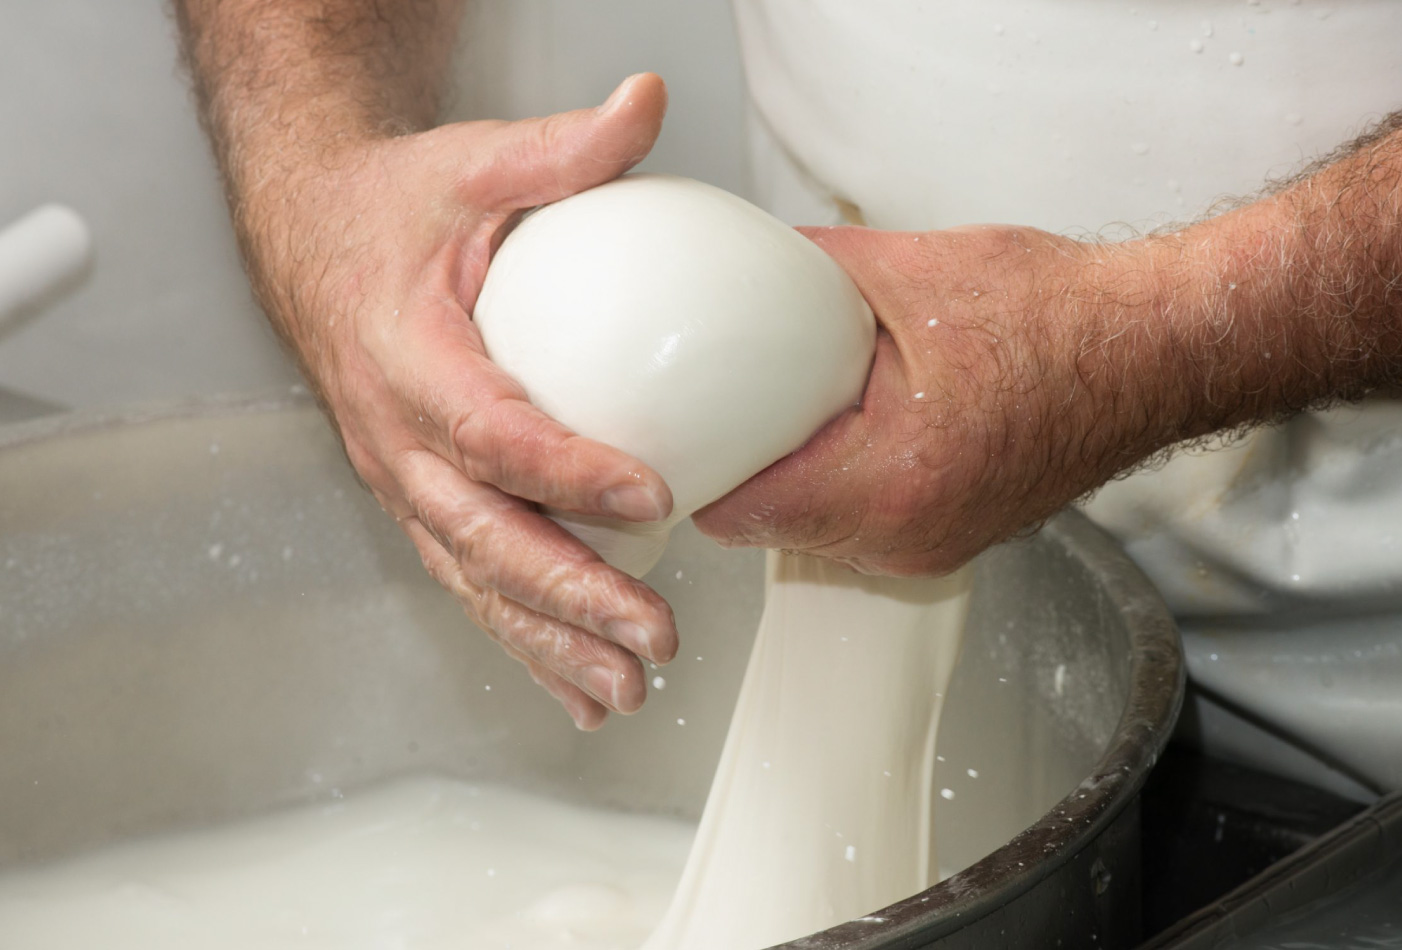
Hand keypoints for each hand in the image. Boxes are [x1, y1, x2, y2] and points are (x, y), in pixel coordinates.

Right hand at [237, 75, 677, 728]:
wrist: (314, 238)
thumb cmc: (394, 209)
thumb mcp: (473, 164)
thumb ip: (564, 148)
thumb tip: (647, 103)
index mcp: (408, 355)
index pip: (491, 428)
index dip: (567, 470)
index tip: (651, 496)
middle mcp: (396, 435)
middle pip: (483, 535)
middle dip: (570, 595)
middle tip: (654, 637)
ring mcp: (402, 479)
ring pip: (472, 579)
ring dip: (548, 642)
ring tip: (624, 690)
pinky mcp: (418, 500)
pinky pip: (467, 581)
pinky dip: (521, 641)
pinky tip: (576, 689)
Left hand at [694, 107, 1401, 575]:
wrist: (1158, 353)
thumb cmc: (1065, 317)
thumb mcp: (911, 271)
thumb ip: (806, 272)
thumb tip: (736, 262)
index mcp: (893, 478)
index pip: (742, 507)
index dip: (688, 472)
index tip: (660, 436)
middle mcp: (909, 536)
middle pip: (768, 528)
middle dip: (730, 473)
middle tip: (701, 413)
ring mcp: (933, 549)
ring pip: (810, 533)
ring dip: (781, 481)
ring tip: (765, 415)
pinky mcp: (950, 541)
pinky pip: (857, 527)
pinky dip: (830, 484)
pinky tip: (832, 429)